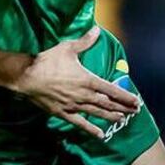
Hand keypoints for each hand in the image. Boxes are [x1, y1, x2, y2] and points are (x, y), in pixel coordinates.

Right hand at [10, 27, 140, 138]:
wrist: (27, 77)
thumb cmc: (48, 61)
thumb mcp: (68, 48)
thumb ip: (85, 42)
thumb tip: (97, 30)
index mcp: (88, 80)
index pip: (112, 90)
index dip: (125, 97)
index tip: (136, 101)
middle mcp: (84, 95)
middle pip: (108, 104)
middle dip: (123, 108)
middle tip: (134, 112)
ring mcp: (74, 106)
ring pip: (97, 114)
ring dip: (111, 117)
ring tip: (122, 119)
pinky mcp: (63, 113)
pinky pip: (80, 124)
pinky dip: (91, 130)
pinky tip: (101, 135)